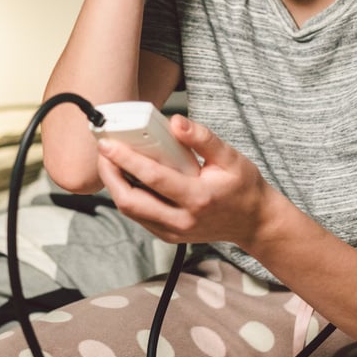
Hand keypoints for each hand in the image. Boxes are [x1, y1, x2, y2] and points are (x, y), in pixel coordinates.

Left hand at [97, 115, 273, 246]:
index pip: (153, 178)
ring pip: (130, 211)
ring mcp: (173, 232)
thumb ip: (202, 138)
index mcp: (198, 198)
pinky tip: (125, 176)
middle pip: (131, 202)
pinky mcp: (167, 235)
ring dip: (114, 185)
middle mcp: (182, 220)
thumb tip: (175, 122)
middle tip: (103, 151)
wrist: (253, 222)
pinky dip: (126, 195)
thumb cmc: (243, 187)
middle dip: (110, 175)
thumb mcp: (230, 157)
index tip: (108, 144)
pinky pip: (138, 216)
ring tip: (110, 160)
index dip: (126, 160)